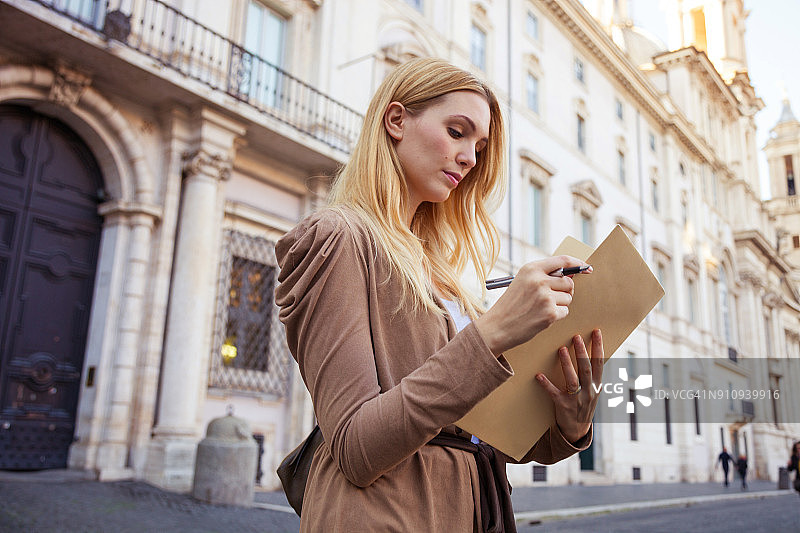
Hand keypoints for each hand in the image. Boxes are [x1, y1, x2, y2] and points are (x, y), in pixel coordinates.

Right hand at [474, 256, 588, 355]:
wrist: (497, 327)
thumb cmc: (510, 305)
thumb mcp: (522, 282)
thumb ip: (543, 276)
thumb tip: (571, 274)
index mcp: (531, 269)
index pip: (562, 261)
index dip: (577, 263)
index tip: (587, 268)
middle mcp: (539, 280)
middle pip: (568, 282)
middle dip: (565, 291)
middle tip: (550, 299)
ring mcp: (545, 297)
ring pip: (568, 298)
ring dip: (559, 305)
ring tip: (540, 309)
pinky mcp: (550, 313)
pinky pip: (565, 311)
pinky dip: (556, 316)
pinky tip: (540, 317)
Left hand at [536, 329, 603, 442]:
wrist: (577, 430)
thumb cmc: (583, 405)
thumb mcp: (592, 391)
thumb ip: (591, 374)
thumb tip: (588, 350)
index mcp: (596, 385)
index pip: (599, 363)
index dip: (598, 347)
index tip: (596, 332)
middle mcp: (589, 391)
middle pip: (586, 368)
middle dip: (582, 352)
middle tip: (576, 337)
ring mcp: (576, 399)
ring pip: (573, 379)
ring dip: (567, 364)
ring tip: (561, 349)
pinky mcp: (563, 405)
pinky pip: (554, 393)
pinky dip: (546, 384)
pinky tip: (539, 375)